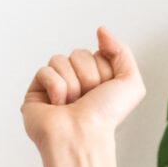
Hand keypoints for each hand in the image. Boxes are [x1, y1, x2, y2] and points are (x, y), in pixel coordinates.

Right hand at [21, 27, 143, 156]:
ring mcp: (55, 85)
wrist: (83, 135)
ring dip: (72, 84)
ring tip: (72, 104)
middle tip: (87, 99)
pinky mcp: (36, 91)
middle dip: (88, 77)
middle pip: (78, 54)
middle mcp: (76, 81)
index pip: (97, 53)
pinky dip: (55, 87)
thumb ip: (122, 52)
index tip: (103, 92)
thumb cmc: (105, 117)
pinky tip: (58, 105)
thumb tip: (101, 31)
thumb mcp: (131, 84)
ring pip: (60, 60)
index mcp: (97, 79)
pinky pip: (45, 70)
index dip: (104, 71)